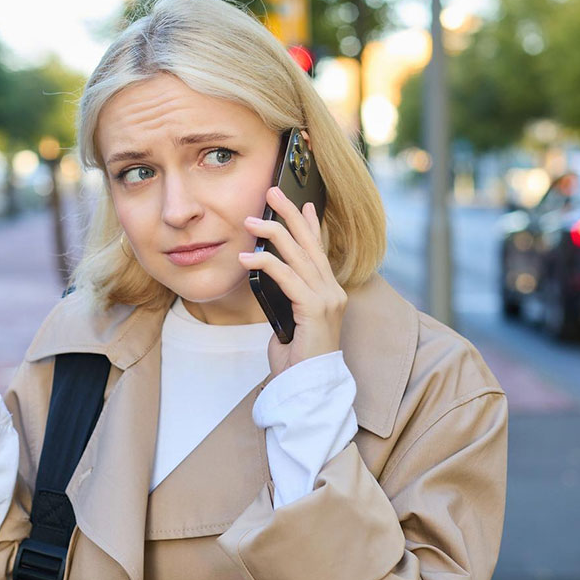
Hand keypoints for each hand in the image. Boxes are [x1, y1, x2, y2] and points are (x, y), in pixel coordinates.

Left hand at [239, 185, 347, 376]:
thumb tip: (269, 276)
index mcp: (329, 293)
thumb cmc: (296, 360)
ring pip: (298, 255)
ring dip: (272, 233)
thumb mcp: (289, 320)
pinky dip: (265, 264)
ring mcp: (327, 299)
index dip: (310, 225)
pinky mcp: (315, 309)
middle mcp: (333, 291)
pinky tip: (247, 258)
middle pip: (310, 243)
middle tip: (273, 191)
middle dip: (290, 214)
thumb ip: (287, 298)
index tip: (304, 203)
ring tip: (250, 220)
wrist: (307, 388)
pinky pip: (286, 277)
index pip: (319, 250)